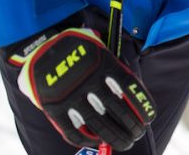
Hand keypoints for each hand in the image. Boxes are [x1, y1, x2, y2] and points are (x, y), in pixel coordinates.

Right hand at [13, 27, 155, 149]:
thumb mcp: (99, 47)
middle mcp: (91, 82)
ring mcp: (72, 97)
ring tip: (125, 143)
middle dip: (132, 128)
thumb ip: (115, 66)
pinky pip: (73, 131)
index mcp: (105, 64)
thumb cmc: (76, 47)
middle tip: (137, 134)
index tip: (148, 119)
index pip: (132, 90)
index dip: (143, 107)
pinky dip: (87, 139)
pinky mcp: (55, 108)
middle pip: (119, 112)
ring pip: (100, 126)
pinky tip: (97, 141)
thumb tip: (132, 91)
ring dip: (115, 138)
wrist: (39, 45)